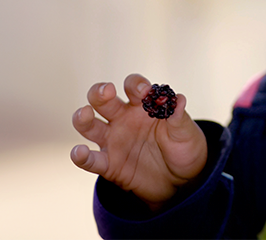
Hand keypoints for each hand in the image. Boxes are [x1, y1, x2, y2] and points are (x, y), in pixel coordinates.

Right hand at [70, 74, 207, 210]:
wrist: (183, 180)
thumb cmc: (183, 148)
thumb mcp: (185, 133)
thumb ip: (179, 117)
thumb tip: (180, 99)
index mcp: (143, 105)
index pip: (133, 87)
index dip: (136, 85)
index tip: (145, 91)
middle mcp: (123, 118)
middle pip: (103, 99)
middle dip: (100, 92)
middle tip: (107, 91)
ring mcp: (114, 140)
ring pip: (89, 125)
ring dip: (82, 118)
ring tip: (85, 113)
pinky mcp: (109, 164)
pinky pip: (91, 160)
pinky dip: (81, 156)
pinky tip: (79, 152)